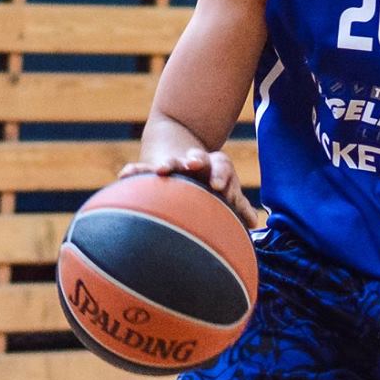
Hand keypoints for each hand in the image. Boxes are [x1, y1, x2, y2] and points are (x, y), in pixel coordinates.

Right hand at [121, 148, 261, 228]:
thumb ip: (236, 206)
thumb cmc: (209, 185)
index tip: (219, 188)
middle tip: (195, 164)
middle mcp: (193, 165)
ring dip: (169, 163)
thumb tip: (254, 222)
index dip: (221, 176)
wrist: (184, 158)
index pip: (221, 166)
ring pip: (172, 162)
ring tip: (162, 169)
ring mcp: (174, 167)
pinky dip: (134, 172)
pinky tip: (124, 175)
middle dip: (197, 160)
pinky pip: (143, 170)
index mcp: (214, 168)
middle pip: (198, 158)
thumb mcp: (223, 193)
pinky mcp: (153, 171)